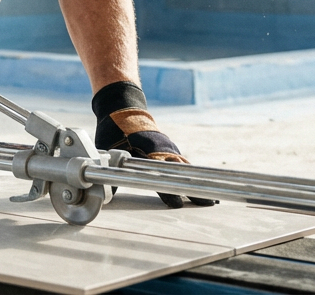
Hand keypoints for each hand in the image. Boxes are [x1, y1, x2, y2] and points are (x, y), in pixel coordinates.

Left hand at [92, 80, 216, 208]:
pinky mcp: (168, 149)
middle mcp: (162, 148)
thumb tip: (106, 192)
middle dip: (194, 188)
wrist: (122, 110)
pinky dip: (191, 175)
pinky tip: (197, 186)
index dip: (167, 190)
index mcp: (147, 149)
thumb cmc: (114, 130)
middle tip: (208, 203)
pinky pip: (182, 163)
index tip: (176, 204)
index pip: (160, 174)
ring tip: (209, 199)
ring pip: (185, 167)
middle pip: (181, 172)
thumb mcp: (105, 147)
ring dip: (196, 182)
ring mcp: (167, 147)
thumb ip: (109, 169)